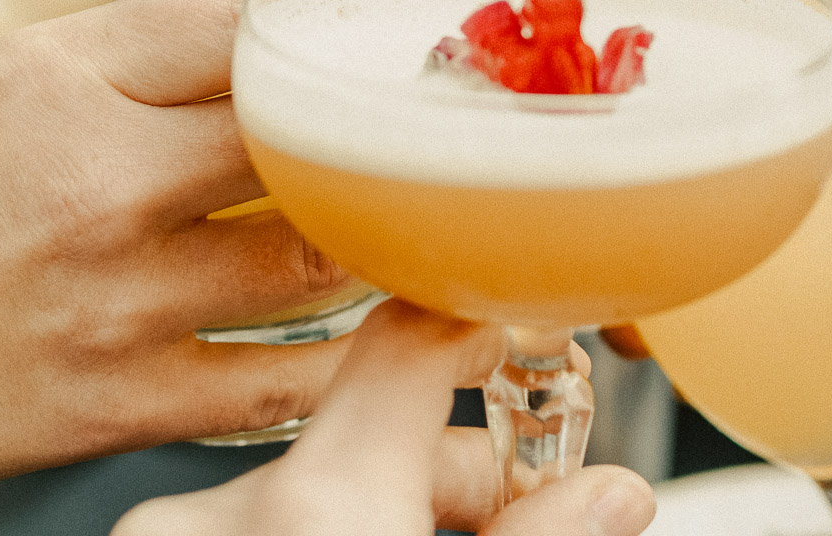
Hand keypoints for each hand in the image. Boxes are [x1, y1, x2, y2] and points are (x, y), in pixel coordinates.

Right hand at [0, 0, 358, 533]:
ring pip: (312, 252)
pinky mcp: (124, 402)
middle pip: (293, 123)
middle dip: (344, 102)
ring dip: (358, 222)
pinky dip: (335, 355)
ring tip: (380, 202)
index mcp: (43, 87)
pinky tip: (365, 330)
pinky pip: (278, 380)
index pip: (225, 11)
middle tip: (376, 94)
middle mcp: (101, 185)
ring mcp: (121, 302)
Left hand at [115, 300, 655, 535]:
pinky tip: (370, 528)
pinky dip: (312, 519)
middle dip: (447, 437)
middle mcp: (217, 510)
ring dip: (378, 482)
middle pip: (357, 414)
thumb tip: (614, 491)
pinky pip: (244, 513)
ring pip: (300, 469)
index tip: (525, 324)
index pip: (408, 337)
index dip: (479, 317)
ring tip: (456, 514)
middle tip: (525, 466)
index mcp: (318, 508)